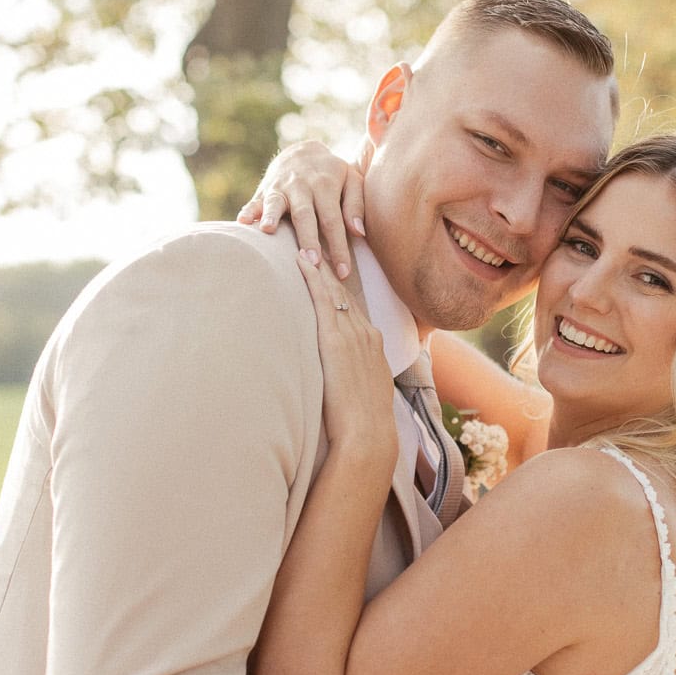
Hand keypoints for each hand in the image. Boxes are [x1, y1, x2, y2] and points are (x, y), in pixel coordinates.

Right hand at [238, 139, 371, 282]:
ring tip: (267, 231)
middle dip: (308, 239)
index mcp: (325, 185)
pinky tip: (242, 222)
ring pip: (276, 203)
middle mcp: (302, 186)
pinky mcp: (265, 190)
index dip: (338, 247)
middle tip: (312, 263)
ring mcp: (281, 188)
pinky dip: (249, 211)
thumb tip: (358, 232)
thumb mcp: (351, 180)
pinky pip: (255, 201)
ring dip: (271, 217)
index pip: (333, 220)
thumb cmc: (332, 174)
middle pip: (305, 215)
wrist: (302, 152)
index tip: (343, 272)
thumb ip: (356, 204)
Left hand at [294, 248, 397, 480]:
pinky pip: (323, 300)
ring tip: (304, 241)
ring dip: (318, 264)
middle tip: (315, 239)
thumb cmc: (363, 424)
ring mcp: (353, 334)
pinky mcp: (335, 340)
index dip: (341, 286)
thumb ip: (353, 379)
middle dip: (330, 266)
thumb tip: (341, 381)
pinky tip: (301, 260)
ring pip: (334, 290)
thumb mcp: (364, 395)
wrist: (367, 435)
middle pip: (346, 292)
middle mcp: (367, 334)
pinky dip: (312, 277)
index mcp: (374, 345)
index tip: (330, 268)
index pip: (355, 307)